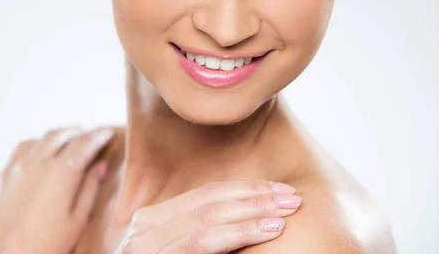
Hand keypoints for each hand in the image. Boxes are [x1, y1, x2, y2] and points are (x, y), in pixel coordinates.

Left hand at [0, 127, 114, 253]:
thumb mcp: (76, 223)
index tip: (106, 133)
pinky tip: (38, 157)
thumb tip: (99, 167)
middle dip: (78, 132)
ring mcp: (13, 170)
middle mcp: (35, 164)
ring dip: (55, 137)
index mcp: (60, 173)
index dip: (98, 135)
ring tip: (67, 143)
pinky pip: (19, 152)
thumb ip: (90, 190)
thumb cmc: (40, 249)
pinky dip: (35, 147)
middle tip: (90, 136)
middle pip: (60, 135)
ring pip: (38, 140)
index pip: (84, 142)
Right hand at [114, 180, 300, 253]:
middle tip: (293, 196)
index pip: (204, 196)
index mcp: (152, 220)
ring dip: (253, 211)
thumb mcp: (172, 251)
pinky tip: (267, 230)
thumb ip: (194, 236)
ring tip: (287, 210)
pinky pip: (201, 242)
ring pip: (208, 218)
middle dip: (255, 197)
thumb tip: (235, 223)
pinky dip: (238, 233)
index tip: (277, 190)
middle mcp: (145, 225)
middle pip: (209, 201)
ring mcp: (145, 242)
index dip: (243, 190)